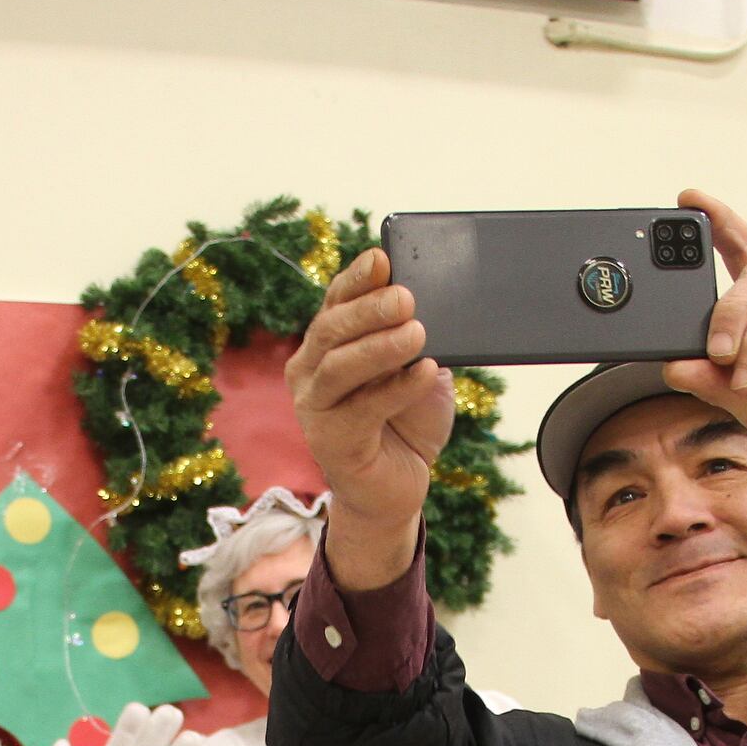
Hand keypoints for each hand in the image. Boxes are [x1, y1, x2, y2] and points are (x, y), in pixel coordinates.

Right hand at [285, 247, 455, 588]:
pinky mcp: (331, 441)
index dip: (356, 278)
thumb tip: (437, 304)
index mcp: (326, 345)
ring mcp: (314, 408)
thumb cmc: (406, 423)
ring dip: (380, 346)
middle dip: (369, 309)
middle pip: (331, 330)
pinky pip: (362, 409)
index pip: (335, 301)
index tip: (383, 258)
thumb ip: (417, 340)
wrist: (398, 487)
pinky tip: (425, 373)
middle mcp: (309, 371)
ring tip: (418, 334)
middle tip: (407, 297)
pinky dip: (396, 389)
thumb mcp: (417, 370)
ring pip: (338, 367)